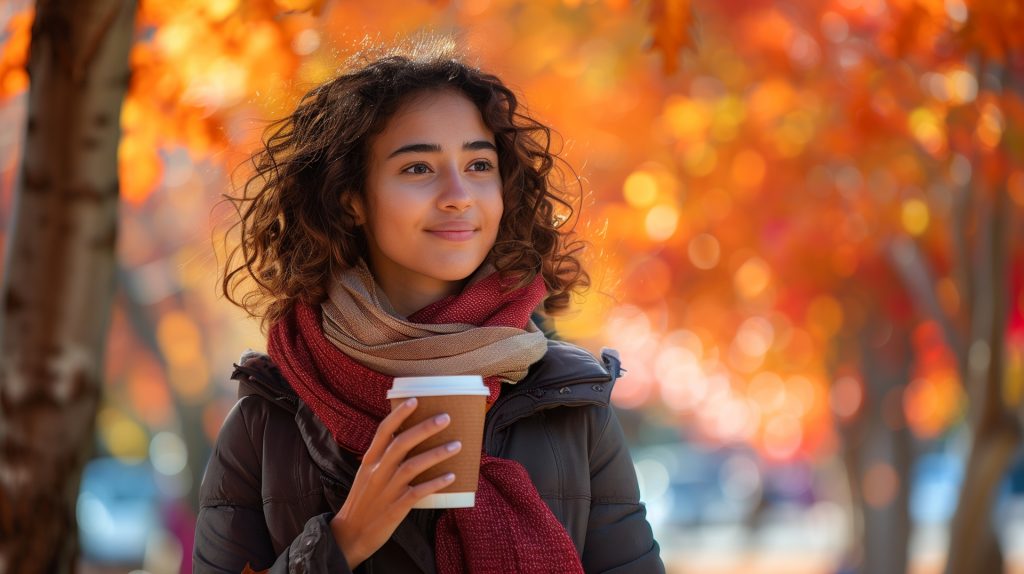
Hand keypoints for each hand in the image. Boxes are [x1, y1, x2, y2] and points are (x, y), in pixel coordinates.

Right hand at [329, 398, 460, 568]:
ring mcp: (386, 490)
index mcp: (369, 461)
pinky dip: (435, 483)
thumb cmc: (363, 502)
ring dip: (436, 454)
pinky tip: (451, 477)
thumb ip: (383, 459)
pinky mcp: (395, 508)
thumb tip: (407, 441)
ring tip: (456, 445)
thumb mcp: (366, 475)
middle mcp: (377, 472)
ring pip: (412, 466)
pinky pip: (417, 492)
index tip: (415, 400)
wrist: (349, 535)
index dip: (399, 415)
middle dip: (424, 429)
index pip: (384, 432)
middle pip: (401, 444)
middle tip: (446, 417)